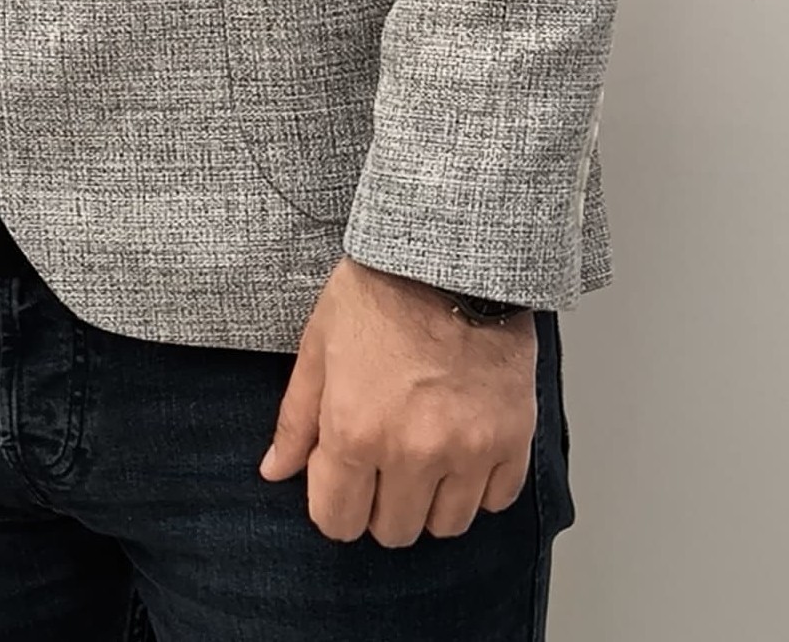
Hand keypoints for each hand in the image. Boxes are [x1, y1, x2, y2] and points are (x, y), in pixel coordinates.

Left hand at [258, 257, 537, 543]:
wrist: (451, 257)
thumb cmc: (380, 292)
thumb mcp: (318, 345)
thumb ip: (296, 419)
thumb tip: (275, 471)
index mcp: (355, 431)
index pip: (338, 522)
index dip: (333, 506)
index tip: (339, 482)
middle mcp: (413, 453)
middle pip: (392, 532)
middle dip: (378, 505)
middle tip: (380, 463)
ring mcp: (468, 451)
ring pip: (446, 525)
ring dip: (429, 501)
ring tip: (422, 455)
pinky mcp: (513, 441)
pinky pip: (495, 501)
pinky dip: (478, 486)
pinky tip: (461, 447)